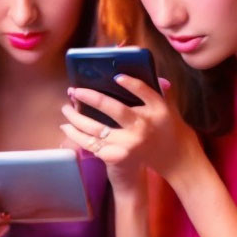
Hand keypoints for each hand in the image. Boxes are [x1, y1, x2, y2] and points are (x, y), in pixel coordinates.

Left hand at [60, 75, 199, 190]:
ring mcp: (128, 145)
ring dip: (76, 118)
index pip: (145, 92)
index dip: (131, 84)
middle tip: (75, 90)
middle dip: (92, 98)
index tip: (117, 76)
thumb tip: (152, 77)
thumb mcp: (166, 109)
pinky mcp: (116, 157)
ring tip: (66, 108)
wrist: (171, 160)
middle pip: (115, 110)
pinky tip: (67, 127)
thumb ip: (158, 92)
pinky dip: (76, 135)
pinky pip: (91, 144)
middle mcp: (143, 128)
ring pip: (96, 129)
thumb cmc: (164, 129)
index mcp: (157, 111)